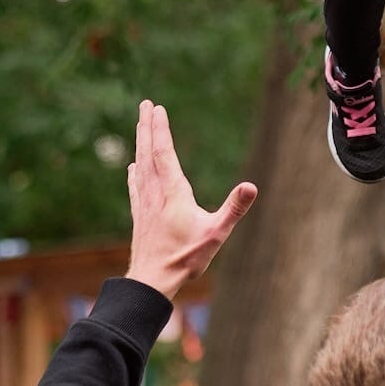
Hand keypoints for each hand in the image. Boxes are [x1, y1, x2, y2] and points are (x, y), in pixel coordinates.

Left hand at [126, 100, 256, 301]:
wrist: (152, 281)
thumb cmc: (186, 258)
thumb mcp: (216, 233)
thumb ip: (234, 209)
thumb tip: (252, 186)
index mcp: (173, 192)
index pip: (164, 152)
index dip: (160, 129)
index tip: (157, 108)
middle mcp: (155, 193)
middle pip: (148, 152)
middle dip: (147, 127)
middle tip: (145, 105)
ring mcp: (145, 204)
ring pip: (140, 165)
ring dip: (140, 143)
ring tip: (140, 126)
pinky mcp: (140, 216)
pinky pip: (136, 186)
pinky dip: (134, 171)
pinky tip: (132, 167)